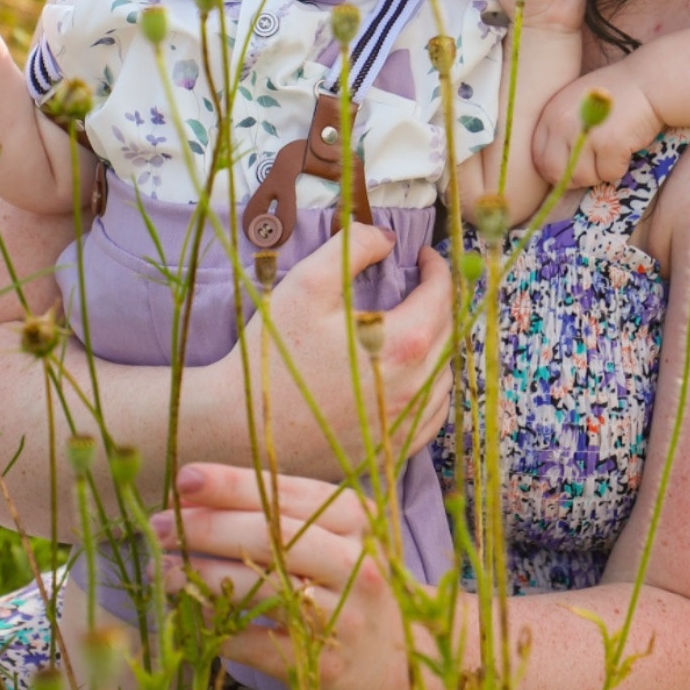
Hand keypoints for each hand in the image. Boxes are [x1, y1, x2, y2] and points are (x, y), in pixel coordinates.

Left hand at [152, 467, 408, 689]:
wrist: (400, 661)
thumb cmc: (350, 584)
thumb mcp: (335, 537)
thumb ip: (280, 514)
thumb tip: (196, 494)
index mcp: (355, 519)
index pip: (285, 492)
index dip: (232, 484)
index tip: (184, 478)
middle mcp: (356, 562)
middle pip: (271, 536)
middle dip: (206, 528)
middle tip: (159, 526)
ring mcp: (344, 615)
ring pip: (262, 588)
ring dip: (203, 576)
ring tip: (165, 570)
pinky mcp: (325, 664)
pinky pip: (258, 641)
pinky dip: (218, 627)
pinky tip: (192, 615)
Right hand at [217, 223, 453, 480]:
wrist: (241, 428)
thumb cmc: (272, 354)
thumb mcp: (308, 284)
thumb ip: (354, 248)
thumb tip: (390, 238)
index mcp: (403, 343)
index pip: (442, 296)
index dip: (437, 268)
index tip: (424, 255)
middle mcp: (416, 388)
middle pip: (448, 334)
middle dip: (439, 302)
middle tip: (420, 284)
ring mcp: (405, 425)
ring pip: (444, 376)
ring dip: (436, 345)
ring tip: (414, 325)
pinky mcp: (392, 451)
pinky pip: (431, 415)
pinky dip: (429, 388)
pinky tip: (409, 376)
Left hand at [533, 60, 663, 186]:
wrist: (647, 82)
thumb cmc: (613, 94)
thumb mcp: (574, 104)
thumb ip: (561, 129)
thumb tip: (556, 168)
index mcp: (551, 115)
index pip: (538, 157)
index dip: (554, 170)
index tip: (570, 169)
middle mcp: (562, 125)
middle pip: (555, 173)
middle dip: (574, 179)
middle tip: (592, 170)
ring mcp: (585, 136)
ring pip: (584, 177)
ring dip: (599, 173)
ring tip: (611, 153)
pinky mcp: (610, 145)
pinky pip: (609, 174)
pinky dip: (619, 167)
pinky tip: (625, 147)